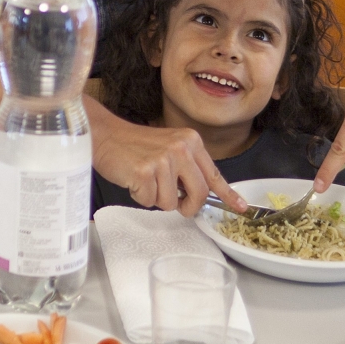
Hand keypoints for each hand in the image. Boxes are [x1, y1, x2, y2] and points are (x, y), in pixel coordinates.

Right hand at [89, 103, 248, 215]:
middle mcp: (181, 148)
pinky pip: (151, 201)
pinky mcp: (145, 172)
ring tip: (145, 180)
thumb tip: (202, 196)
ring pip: (172, 203)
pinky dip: (141, 197)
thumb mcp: (168, 150)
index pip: (214, 173)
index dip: (228, 194)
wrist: (104, 136)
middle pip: (199, 194)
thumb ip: (187, 169)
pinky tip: (134, 180)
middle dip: (187, 206)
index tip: (241, 207)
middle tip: (175, 202)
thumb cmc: (134, 147)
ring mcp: (163, 159)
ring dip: (157, 198)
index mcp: (190, 141)